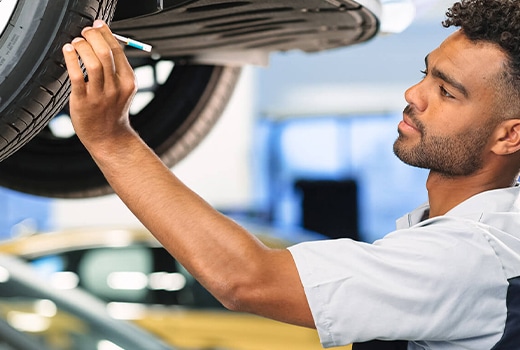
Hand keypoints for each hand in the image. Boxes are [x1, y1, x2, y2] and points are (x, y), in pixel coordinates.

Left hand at [62, 20, 137, 149]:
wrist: (109, 138)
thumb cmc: (112, 111)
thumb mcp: (123, 89)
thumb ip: (116, 69)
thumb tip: (103, 42)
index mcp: (128, 81)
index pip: (118, 50)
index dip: (106, 33)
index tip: (97, 25)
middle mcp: (116, 87)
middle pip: (106, 53)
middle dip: (93, 36)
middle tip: (85, 32)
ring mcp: (100, 95)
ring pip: (92, 63)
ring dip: (82, 46)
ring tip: (77, 42)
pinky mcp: (84, 101)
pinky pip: (77, 76)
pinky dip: (71, 59)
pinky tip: (68, 51)